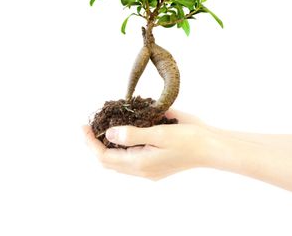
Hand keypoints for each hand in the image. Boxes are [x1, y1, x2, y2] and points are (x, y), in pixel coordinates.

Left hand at [83, 109, 215, 179]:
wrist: (212, 147)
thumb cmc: (188, 139)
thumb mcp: (158, 133)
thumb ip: (132, 134)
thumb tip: (109, 133)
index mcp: (139, 163)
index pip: (104, 156)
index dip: (90, 142)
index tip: (83, 126)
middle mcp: (141, 169)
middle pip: (108, 161)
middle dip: (95, 144)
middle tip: (89, 126)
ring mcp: (148, 169)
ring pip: (118, 161)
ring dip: (107, 146)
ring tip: (101, 128)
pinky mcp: (155, 164)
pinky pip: (130, 159)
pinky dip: (121, 147)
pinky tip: (122, 133)